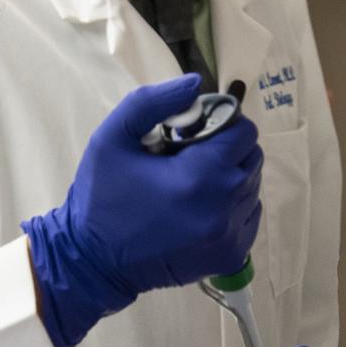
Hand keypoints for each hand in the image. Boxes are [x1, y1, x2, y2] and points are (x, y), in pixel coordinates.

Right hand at [22, 74, 262, 346]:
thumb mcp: (113, 137)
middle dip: (225, 150)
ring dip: (228, 178)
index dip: (219, 123)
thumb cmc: (101, 196)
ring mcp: (231, 235)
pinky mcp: (231, 256)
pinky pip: (249, 215)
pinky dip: (231, 206)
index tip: (190, 134)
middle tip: (187, 158)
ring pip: (252, 186)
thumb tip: (196, 85)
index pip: (243, 131)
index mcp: (200, 176)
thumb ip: (153, 101)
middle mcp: (224, 207)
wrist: (94, 262)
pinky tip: (199, 208)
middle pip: (251, 157)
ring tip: (190, 186)